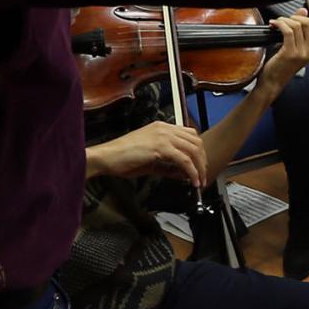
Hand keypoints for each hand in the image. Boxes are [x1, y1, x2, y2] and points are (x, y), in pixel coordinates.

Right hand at [87, 119, 205, 187]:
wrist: (106, 157)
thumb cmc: (122, 159)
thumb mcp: (151, 162)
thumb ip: (169, 166)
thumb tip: (185, 174)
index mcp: (161, 127)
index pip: (190, 134)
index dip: (198, 151)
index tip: (200, 166)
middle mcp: (164, 128)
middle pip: (196, 141)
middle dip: (202, 160)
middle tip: (202, 176)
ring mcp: (163, 136)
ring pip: (193, 150)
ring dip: (200, 167)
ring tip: (199, 181)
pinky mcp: (160, 147)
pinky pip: (184, 160)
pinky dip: (192, 172)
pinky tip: (192, 181)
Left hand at [255, 11, 308, 92]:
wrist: (274, 80)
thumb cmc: (283, 63)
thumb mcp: (296, 45)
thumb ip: (301, 28)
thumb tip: (304, 10)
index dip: (305, 17)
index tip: (294, 19)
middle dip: (295, 17)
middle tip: (284, 20)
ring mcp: (302, 52)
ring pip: (297, 25)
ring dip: (284, 20)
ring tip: (277, 23)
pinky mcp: (290, 53)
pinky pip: (287, 31)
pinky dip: (279, 24)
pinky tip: (274, 24)